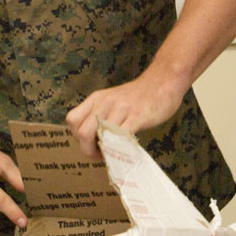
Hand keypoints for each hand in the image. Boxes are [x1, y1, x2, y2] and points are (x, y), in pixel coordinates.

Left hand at [65, 74, 184, 157]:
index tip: (90, 143)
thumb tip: (92, 140)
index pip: (72, 120)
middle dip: (87, 149)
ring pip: (100, 135)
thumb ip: (101, 116)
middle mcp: (106, 102)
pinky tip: (125, 149)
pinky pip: (121, 136)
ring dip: (103, 151)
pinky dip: (120, 147)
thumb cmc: (138, 96)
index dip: (77, 136)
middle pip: (82, 132)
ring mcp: (122, 108)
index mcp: (97, 98)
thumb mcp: (112, 101)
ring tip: (112, 153)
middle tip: (98, 154)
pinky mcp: (138, 115)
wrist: (163, 81)